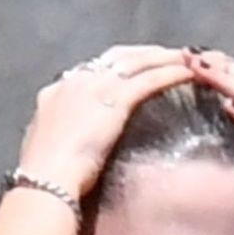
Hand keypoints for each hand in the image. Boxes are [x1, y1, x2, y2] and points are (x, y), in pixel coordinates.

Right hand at [14, 44, 190, 198]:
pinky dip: (170, 74)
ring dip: (163, 57)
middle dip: (144, 53)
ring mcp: (96, 87)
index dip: (117, 65)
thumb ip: (63, 135)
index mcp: (57, 92)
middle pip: (117, 57)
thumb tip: (71, 142)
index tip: (135, 66)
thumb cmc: (47, 176)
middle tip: (168, 54)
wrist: (46, 181)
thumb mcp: (48, 146)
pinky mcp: (116, 101)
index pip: (92, 69)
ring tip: (187, 58)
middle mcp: (76, 81)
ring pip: (136, 62)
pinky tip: (187, 74)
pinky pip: (149, 80)